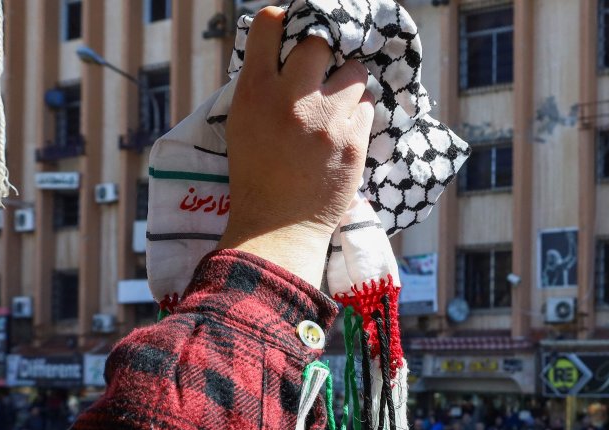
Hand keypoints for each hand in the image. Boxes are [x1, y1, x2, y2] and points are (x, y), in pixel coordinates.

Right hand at [222, 7, 374, 286]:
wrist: (278, 228)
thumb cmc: (256, 176)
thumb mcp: (243, 123)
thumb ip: (262, 87)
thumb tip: (284, 56)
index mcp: (255, 90)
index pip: (269, 25)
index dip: (280, 23)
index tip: (288, 34)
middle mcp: (292, 99)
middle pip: (319, 41)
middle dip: (321, 53)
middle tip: (319, 72)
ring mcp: (327, 120)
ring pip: (354, 73)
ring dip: (347, 83)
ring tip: (336, 105)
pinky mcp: (354, 142)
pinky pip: (366, 106)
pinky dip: (356, 114)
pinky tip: (344, 129)